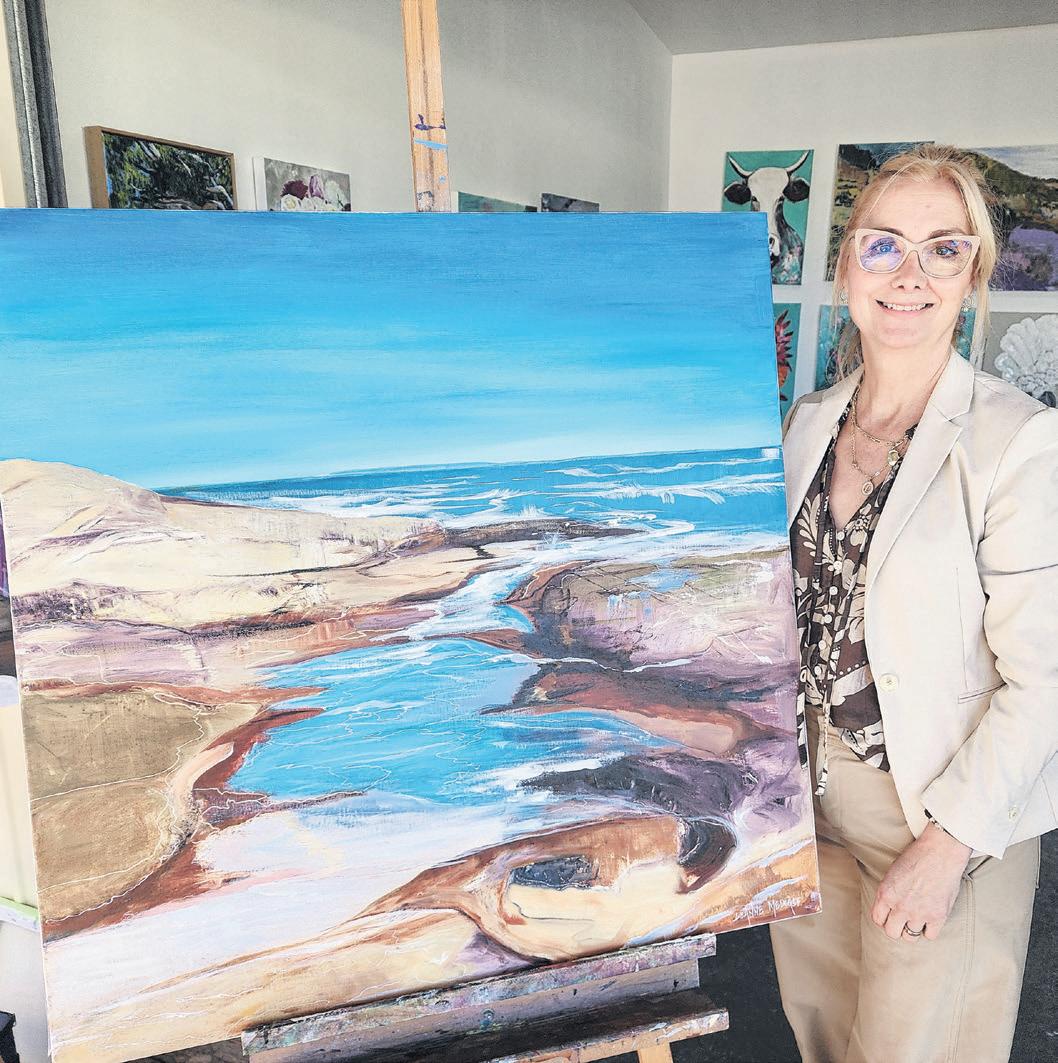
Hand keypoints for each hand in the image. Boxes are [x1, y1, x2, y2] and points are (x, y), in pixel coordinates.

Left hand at [870, 823, 971, 940]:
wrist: (940, 852)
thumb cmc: (916, 857)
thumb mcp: (893, 872)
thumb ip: (889, 891)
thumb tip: (888, 906)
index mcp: (886, 893)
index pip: (877, 919)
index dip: (883, 919)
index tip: (889, 917)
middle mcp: (900, 906)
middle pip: (892, 932)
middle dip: (896, 927)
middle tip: (903, 921)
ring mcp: (919, 913)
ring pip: (910, 937)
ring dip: (913, 929)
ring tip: (917, 919)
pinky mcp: (937, 916)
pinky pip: (930, 936)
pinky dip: (930, 930)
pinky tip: (931, 920)